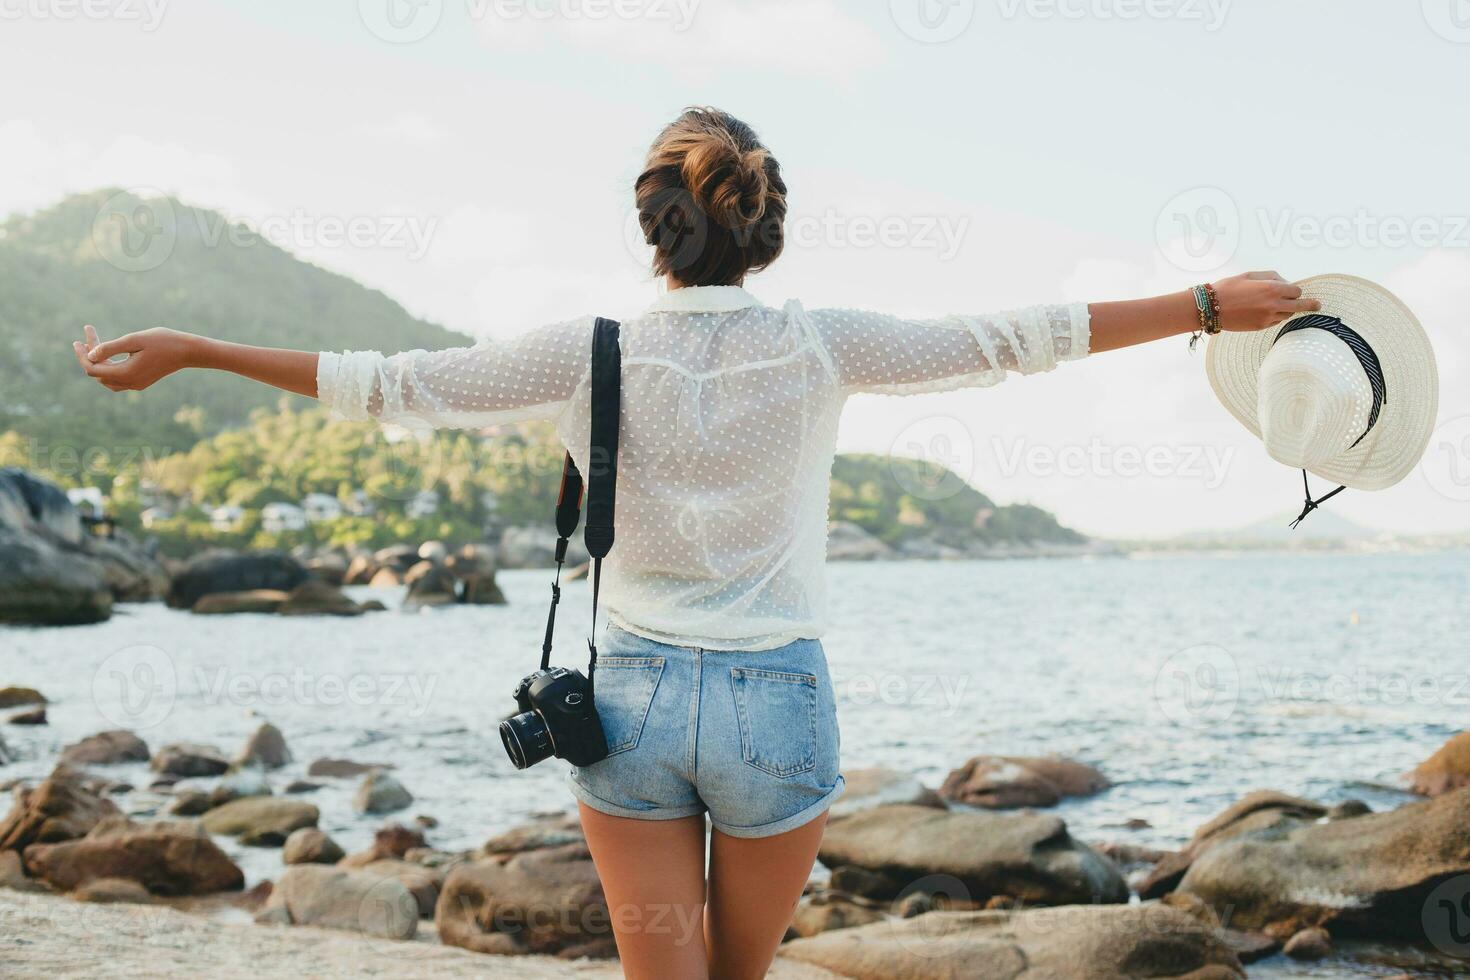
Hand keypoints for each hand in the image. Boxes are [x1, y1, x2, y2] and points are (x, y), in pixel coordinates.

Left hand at [73, 325, 197, 391]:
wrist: (188, 351)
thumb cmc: (163, 341)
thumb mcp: (135, 340)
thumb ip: (111, 348)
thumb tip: (90, 355)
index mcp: (127, 373)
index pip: (93, 369)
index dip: (82, 355)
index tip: (77, 340)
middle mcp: (130, 383)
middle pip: (98, 374)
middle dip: (90, 355)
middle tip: (89, 334)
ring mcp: (136, 384)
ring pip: (106, 379)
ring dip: (98, 363)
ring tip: (94, 344)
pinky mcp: (141, 382)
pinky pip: (117, 380)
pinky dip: (109, 367)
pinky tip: (109, 354)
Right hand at [1210, 271, 1321, 332]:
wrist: (1210, 308)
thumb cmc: (1228, 288)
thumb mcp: (1249, 275)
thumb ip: (1271, 276)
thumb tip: (1284, 282)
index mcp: (1272, 289)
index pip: (1296, 290)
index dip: (1294, 289)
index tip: (1292, 290)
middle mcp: (1273, 304)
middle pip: (1300, 306)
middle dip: (1310, 305)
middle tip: (1318, 305)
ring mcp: (1267, 318)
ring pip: (1287, 315)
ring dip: (1287, 310)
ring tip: (1278, 306)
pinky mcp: (1260, 327)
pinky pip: (1275, 321)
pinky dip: (1274, 317)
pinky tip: (1263, 312)